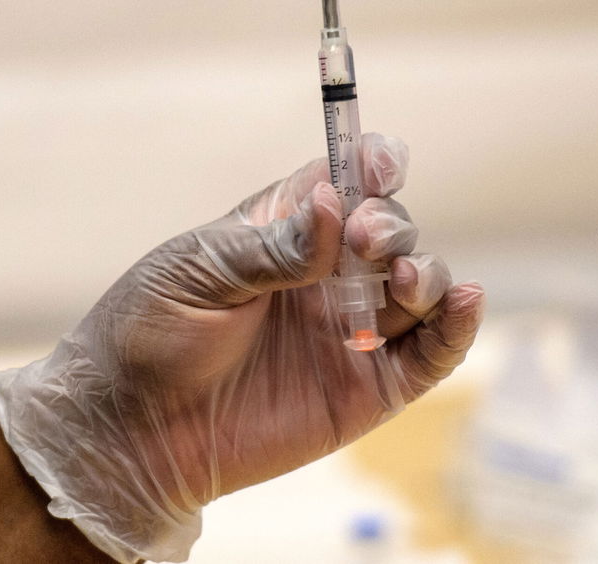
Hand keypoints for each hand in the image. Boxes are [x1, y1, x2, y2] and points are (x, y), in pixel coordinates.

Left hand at [0, 134, 483, 562]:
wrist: (132, 434)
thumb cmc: (149, 337)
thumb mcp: (197, 272)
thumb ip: (272, 245)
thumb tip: (332, 203)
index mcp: (285, 229)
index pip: (347, 179)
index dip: (374, 163)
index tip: (378, 167)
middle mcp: (328, 273)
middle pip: (393, 228)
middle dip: (391, 226)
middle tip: (364, 243)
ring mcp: (354, 328)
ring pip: (423, 284)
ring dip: (429, 273)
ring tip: (404, 282)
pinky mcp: (371, 386)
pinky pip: (432, 351)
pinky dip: (458, 325)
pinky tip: (465, 303)